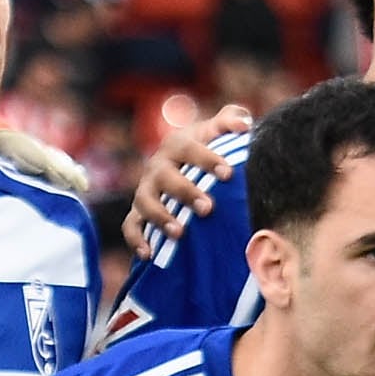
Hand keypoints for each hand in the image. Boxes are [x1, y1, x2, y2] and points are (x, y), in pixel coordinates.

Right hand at [124, 95, 252, 260]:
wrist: (179, 165)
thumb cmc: (205, 149)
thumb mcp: (214, 132)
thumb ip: (230, 120)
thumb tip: (244, 123)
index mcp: (176, 145)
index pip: (188, 148)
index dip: (206, 159)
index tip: (227, 173)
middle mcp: (157, 167)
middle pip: (166, 177)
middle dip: (185, 192)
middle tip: (208, 208)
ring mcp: (145, 190)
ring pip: (145, 202)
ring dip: (160, 217)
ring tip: (179, 232)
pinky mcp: (137, 212)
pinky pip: (130, 226)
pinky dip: (136, 239)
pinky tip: (148, 254)